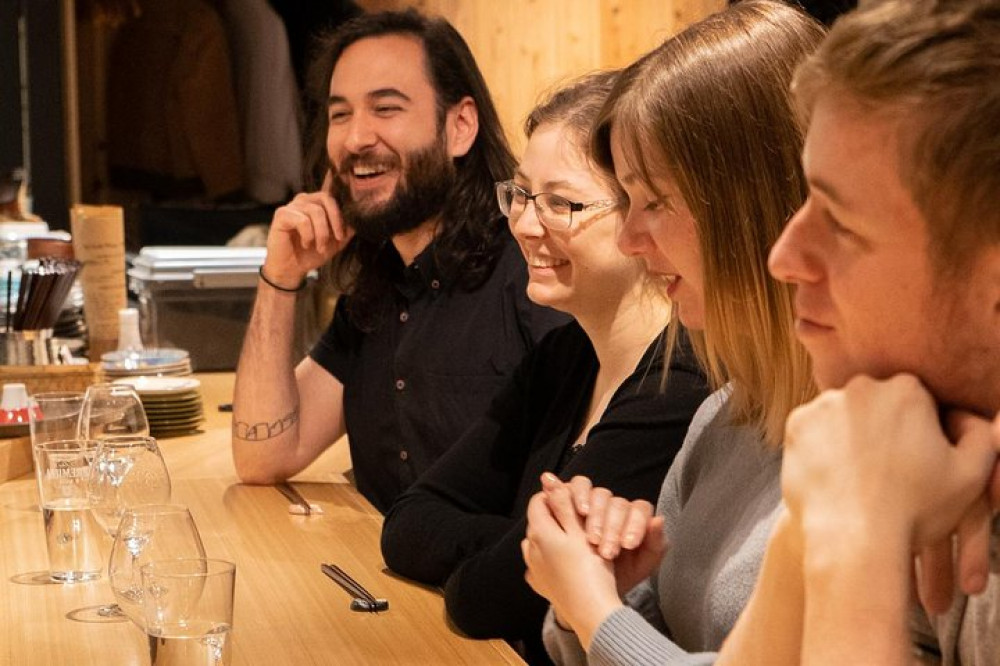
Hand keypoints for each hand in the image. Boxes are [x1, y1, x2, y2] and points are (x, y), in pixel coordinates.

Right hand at [263, 172, 353, 286]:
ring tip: (320, 247)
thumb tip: (359, 219)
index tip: (353, 191)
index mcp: (317, 203)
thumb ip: (346, 229)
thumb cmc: (311, 254)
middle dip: (336, 221)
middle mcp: (305, 200)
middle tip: (338, 239)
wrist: (292, 270)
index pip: (331, 190)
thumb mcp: (335, 242)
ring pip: (316, 212)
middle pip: (327, 199)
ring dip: (322, 233)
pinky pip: (302, 220)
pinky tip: (306, 244)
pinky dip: (308, 235)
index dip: (341, 185)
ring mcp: (292, 206)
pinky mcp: (282, 215)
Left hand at [522, 485, 622, 648]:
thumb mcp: (581, 531)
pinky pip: (542, 563)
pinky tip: (568, 562)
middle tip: (581, 521)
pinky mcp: (541, 584)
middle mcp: (530, 549)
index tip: (575, 502)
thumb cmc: (591, 568)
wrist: (593, 612)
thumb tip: (548, 479)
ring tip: (576, 542)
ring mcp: (534, 568)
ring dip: (554, 537)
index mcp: (539, 532)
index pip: (539, 500)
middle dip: (556, 516)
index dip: (557, 495)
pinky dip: (553, 558)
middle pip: (539, 521)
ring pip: (540, 542)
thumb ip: (564, 504)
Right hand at [540, 473, 664, 593]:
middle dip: (613, 529)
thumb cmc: (619, 576)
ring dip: (596, 516)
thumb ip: (655, 544)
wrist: (590, 590)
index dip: (636, 525)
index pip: (640, 509)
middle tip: (606, 552)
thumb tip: (659, 520)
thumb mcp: (641, 566)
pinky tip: (579, 512)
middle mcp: (615, 506)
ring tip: (591, 539)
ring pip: (599, 494)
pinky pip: (578, 486)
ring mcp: (594, 499)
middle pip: (618, 503)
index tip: (628, 545)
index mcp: (636, 517)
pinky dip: (579, 495)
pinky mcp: (573, 496)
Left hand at [781, 375, 996, 608]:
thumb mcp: (971, 476)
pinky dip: (821, 449)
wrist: (855, 539)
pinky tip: (835, 476)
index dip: (918, 433)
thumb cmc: (916, 510)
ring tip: (860, 477)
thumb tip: (972, 420)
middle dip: (883, 431)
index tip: (915, 462)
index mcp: (908, 390)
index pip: (915, 402)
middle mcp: (862, 387)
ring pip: (842, 417)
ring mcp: (823, 404)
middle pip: (876, 405)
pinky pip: (812, 431)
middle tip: (886, 472)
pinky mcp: (795, 425)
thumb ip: (982, 438)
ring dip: (850, 438)